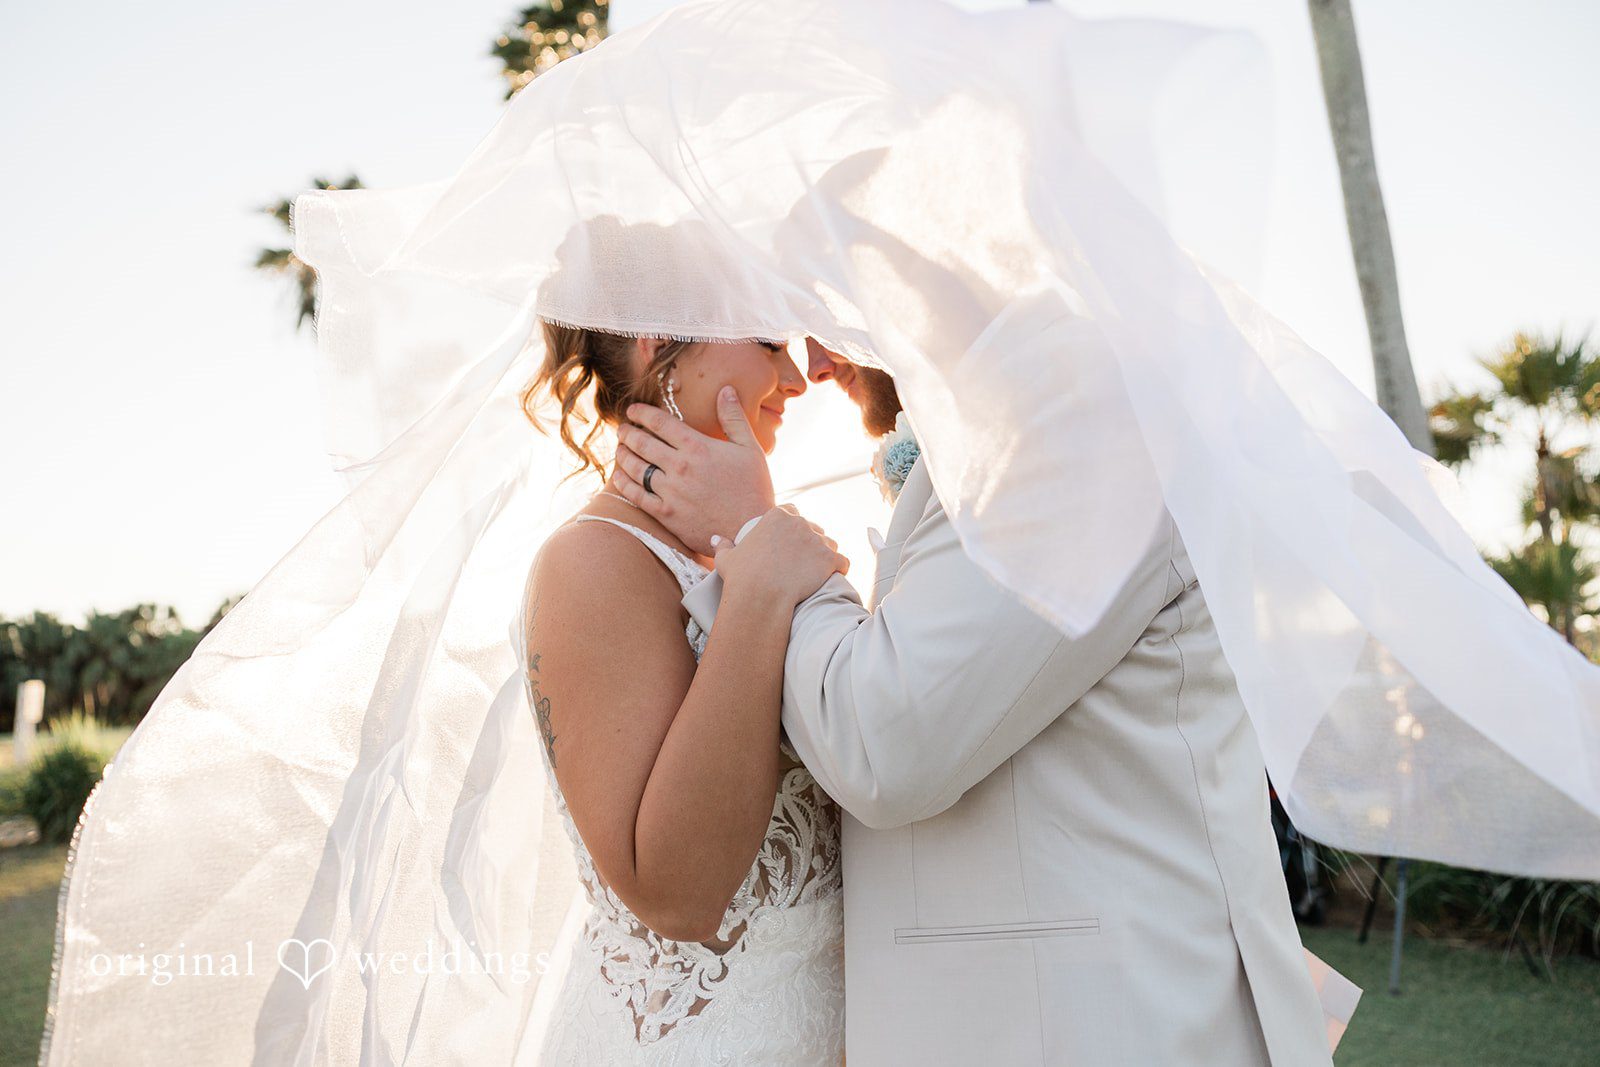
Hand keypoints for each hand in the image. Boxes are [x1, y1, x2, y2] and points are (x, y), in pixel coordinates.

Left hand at [613, 386, 774, 553]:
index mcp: (698, 447)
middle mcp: (680, 467)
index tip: (633, 410)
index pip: (659, 422)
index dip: (641, 413)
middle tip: (622, 429)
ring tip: (620, 449)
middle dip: (627, 432)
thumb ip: (734, 417)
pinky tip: (619, 476)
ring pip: (635, 468)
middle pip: (642, 443)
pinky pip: (635, 495)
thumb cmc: (754, 489)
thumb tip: (726, 390)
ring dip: (623, 455)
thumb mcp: (750, 449)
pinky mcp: (665, 514)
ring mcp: (670, 492)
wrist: (751, 532)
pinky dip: (623, 483)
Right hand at [712, 506, 848, 606]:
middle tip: (805, 559)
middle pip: (813, 526)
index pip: (792, 511)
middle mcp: (800, 523)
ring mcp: (817, 540)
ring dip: (826, 553)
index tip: (791, 539)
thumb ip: (723, 546)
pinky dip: (841, 568)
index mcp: (777, 516)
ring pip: (829, 543)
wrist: (760, 595)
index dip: (793, 524)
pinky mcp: (830, 558)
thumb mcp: (727, 559)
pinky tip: (836, 576)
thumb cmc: (741, 577)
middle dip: (811, 539)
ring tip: (819, 569)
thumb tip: (716, 539)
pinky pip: (843, 561)